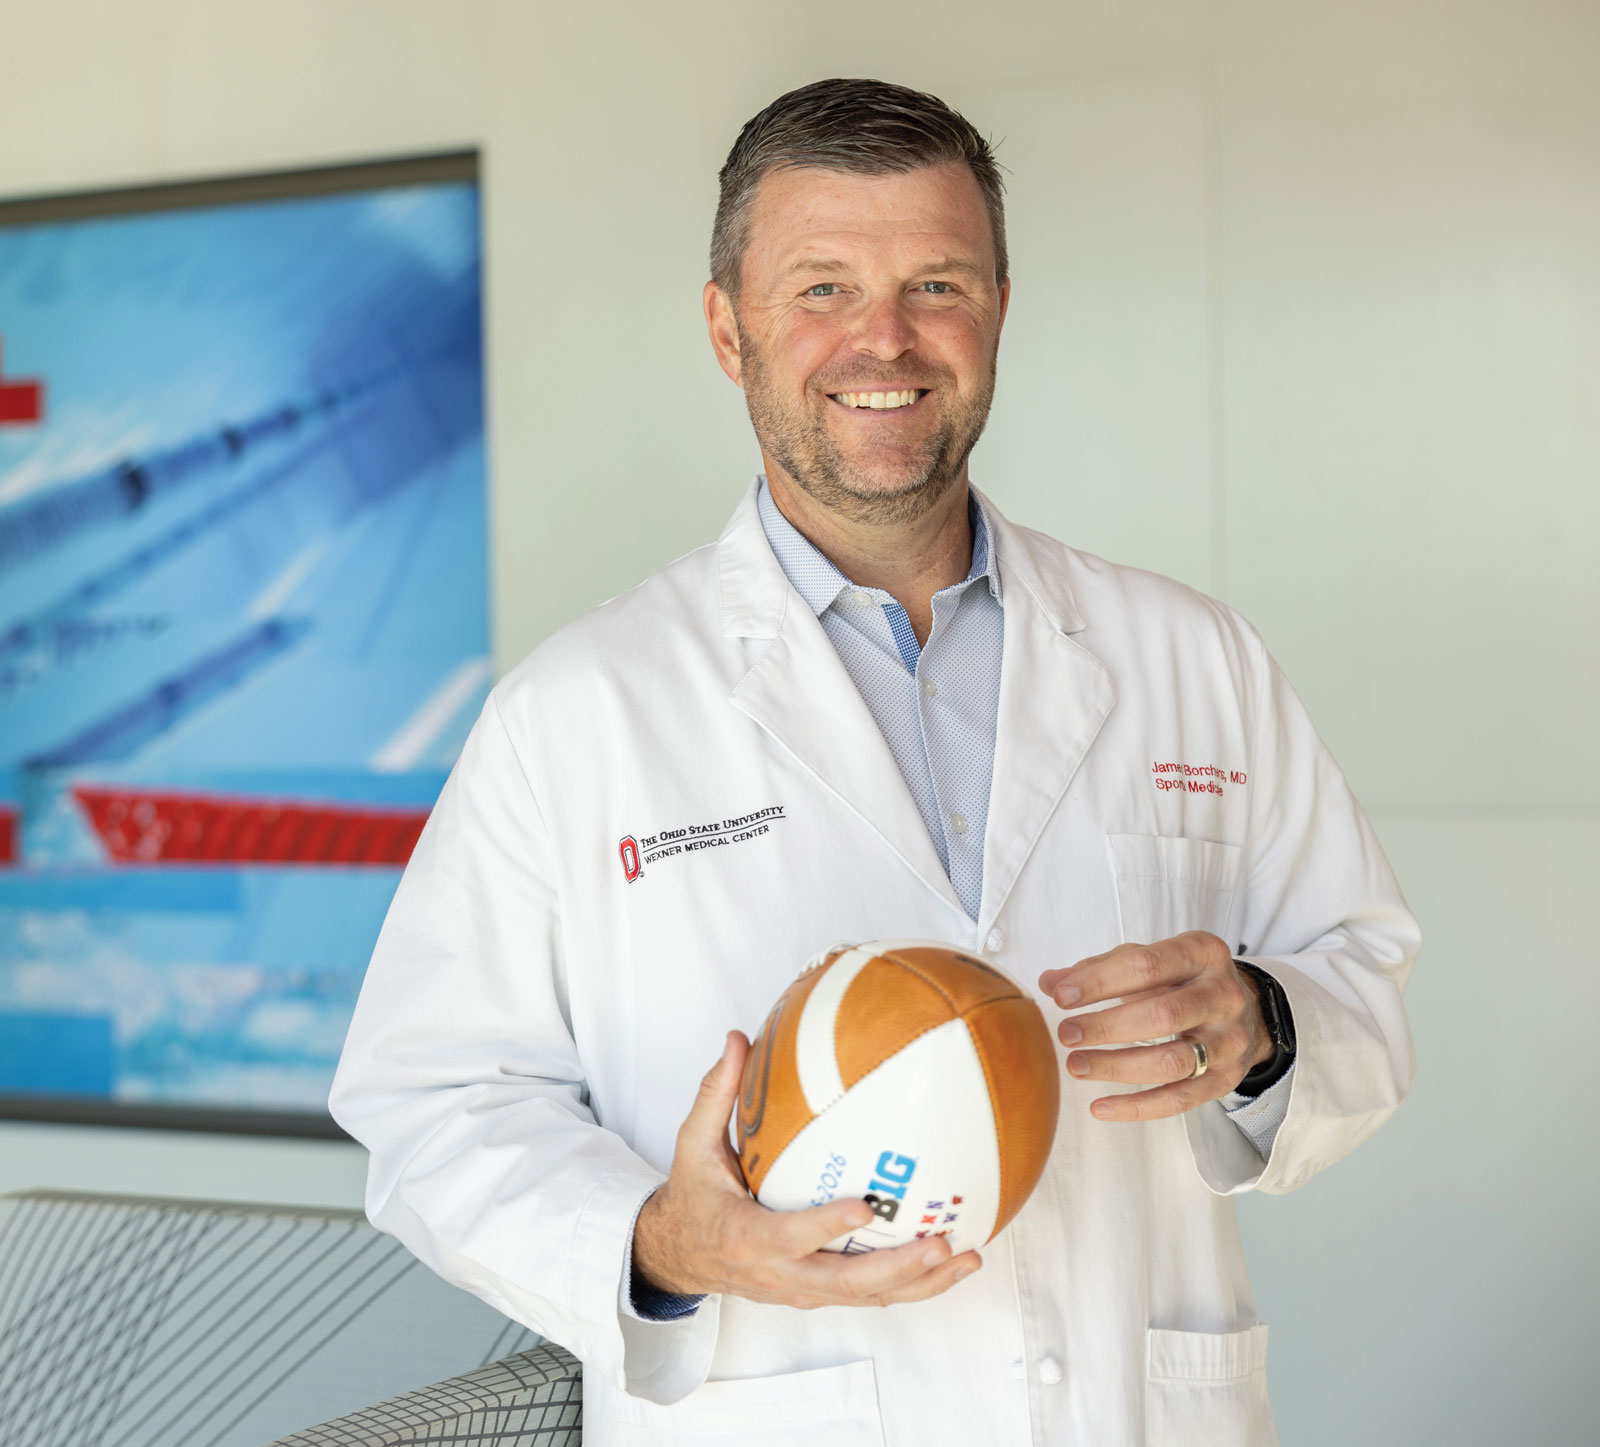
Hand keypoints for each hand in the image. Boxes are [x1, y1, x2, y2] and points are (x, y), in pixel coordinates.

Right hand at [632, 1031, 981, 1306]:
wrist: (679, 1254)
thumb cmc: (692, 1196)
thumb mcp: (693, 1145)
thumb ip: (717, 1093)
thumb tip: (739, 1038)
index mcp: (746, 1236)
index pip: (789, 1236)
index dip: (826, 1225)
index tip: (863, 1205)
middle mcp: (778, 1273)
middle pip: (845, 1284)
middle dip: (897, 1267)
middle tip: (940, 1242)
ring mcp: (801, 1290)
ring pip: (866, 1298)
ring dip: (919, 1283)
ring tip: (965, 1256)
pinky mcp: (817, 1294)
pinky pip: (869, 1296)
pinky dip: (912, 1284)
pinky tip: (950, 1261)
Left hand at [1037, 931, 1272, 1122]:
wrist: (1246, 1010)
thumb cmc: (1182, 980)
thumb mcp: (1148, 960)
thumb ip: (1099, 969)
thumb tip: (1049, 982)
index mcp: (1202, 953)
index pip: (1146, 966)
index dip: (1100, 982)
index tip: (1061, 997)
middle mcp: (1223, 994)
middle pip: (1162, 1015)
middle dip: (1107, 1027)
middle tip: (1067, 1034)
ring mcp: (1229, 1040)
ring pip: (1172, 1062)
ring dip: (1117, 1067)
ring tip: (1076, 1065)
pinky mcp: (1226, 1078)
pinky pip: (1180, 1100)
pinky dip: (1137, 1107)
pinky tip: (1101, 1106)